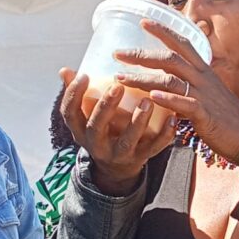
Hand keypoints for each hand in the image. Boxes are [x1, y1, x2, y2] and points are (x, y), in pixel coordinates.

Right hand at [58, 68, 175, 194]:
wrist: (117, 168)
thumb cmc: (102, 130)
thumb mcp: (86, 117)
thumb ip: (78, 94)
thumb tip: (65, 70)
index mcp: (81, 131)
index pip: (70, 113)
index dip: (73, 95)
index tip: (84, 75)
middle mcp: (97, 145)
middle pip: (97, 127)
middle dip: (106, 107)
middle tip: (118, 86)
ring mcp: (119, 154)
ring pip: (128, 140)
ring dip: (137, 121)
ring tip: (147, 101)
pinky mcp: (140, 158)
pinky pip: (154, 148)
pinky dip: (164, 135)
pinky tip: (172, 119)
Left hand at [113, 20, 238, 166]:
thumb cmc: (228, 120)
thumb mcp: (209, 96)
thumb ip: (191, 87)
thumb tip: (172, 84)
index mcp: (204, 72)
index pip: (182, 44)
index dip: (163, 31)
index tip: (143, 21)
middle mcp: (204, 79)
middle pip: (170, 58)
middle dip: (142, 54)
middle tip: (118, 54)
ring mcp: (204, 96)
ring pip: (170, 79)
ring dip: (143, 78)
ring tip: (120, 79)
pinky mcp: (205, 115)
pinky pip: (184, 103)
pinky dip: (167, 99)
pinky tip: (150, 97)